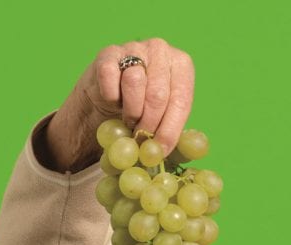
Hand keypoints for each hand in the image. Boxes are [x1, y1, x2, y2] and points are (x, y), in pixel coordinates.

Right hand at [40, 38, 193, 171]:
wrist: (110, 96)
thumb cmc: (145, 108)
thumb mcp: (167, 118)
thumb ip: (176, 132)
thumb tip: (178, 149)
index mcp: (182, 65)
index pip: (181, 101)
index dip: (170, 130)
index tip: (160, 150)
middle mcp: (160, 50)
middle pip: (158, 95)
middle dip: (149, 124)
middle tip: (142, 138)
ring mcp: (134, 47)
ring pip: (134, 83)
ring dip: (131, 111)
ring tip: (130, 120)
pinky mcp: (108, 52)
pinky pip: (110, 78)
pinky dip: (112, 97)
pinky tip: (114, 102)